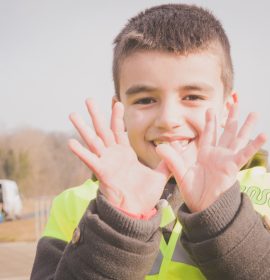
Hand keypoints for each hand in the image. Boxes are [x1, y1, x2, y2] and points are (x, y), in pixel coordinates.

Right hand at [68, 99, 169, 214]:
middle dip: (96, 115)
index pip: (120, 130)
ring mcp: (106, 162)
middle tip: (88, 100)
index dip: (117, 116)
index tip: (116, 102)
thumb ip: (166, 161)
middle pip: (103, 130)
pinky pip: (90, 160)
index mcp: (125, 153)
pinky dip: (81, 152)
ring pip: (93, 141)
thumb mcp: (159, 175)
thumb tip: (177, 150)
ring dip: (83, 128)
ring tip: (72, 114)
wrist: (137, 211)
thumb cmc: (145, 194)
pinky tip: (71, 142)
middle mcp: (113, 155)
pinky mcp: (102, 172)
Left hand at [156, 104, 266, 211]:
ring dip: (246, 126)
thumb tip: (158, 146)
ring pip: (238, 139)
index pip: (208, 133)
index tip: (210, 108)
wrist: (202, 207)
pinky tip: (263, 134)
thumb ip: (172, 159)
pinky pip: (244, 154)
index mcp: (205, 154)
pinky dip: (254, 145)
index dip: (210, 121)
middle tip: (234, 104)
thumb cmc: (193, 192)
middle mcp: (217, 154)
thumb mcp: (180, 173)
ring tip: (254, 113)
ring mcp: (226, 160)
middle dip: (230, 118)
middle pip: (226, 132)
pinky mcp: (232, 167)